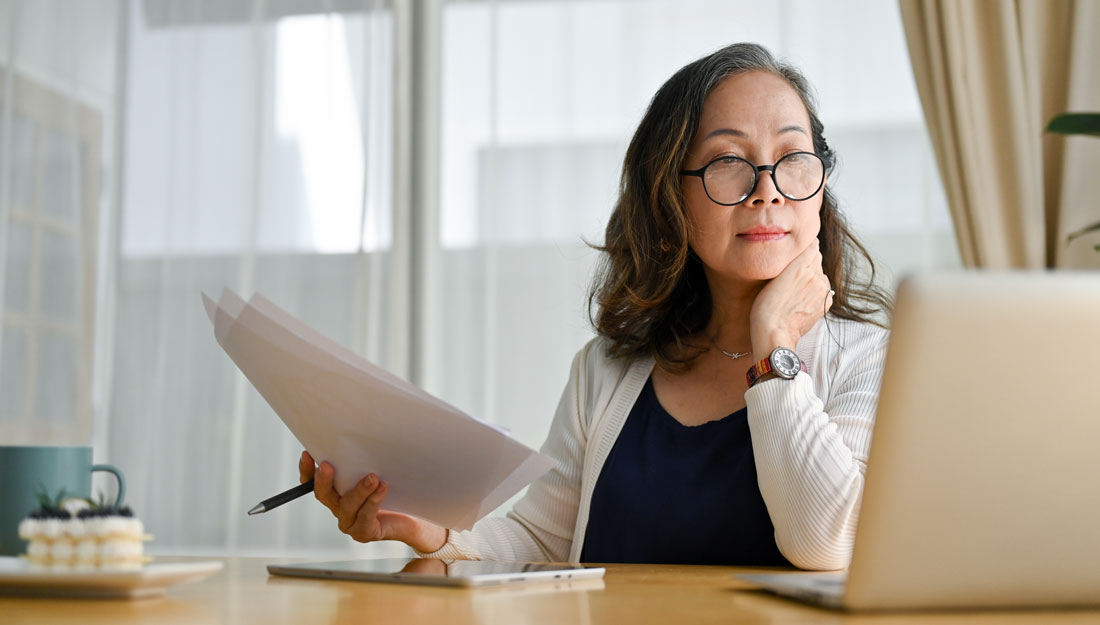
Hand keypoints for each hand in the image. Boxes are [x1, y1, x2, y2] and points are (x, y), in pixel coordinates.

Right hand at [298, 451, 447, 552]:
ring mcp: (350, 522)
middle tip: (327, 465)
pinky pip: (366, 516)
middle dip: (324, 480)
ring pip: (348, 505)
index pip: (312, 482)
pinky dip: (373, 502)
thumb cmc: (394, 488)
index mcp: (335, 491)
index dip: (307, 470)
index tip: (308, 453)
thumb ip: (365, 457)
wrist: (413, 517)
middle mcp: (339, 507)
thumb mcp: (377, 468)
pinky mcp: (365, 532)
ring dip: (359, 490)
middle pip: (323, 495)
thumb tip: (362, 431)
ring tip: (372, 477)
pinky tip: (382, 488)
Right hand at [749, 239, 832, 360]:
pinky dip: (815, 292)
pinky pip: (823, 290)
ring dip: (811, 278)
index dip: (802, 249)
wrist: (775, 333)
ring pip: (820, 275)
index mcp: (801, 265)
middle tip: (789, 278)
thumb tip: (812, 243)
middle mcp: (816, 275)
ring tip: (794, 290)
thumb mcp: (774, 276)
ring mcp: (823, 290)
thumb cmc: (766, 306)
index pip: (812, 246)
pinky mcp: (825, 303)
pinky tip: (801, 299)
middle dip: (807, 264)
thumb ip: (795, 258)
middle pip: (816, 261)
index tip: (792, 256)